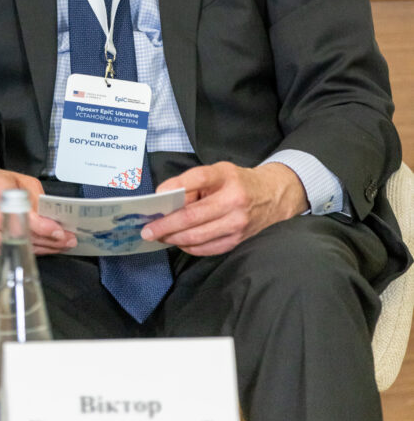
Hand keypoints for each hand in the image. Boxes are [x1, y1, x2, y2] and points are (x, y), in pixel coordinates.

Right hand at [0, 154, 76, 255]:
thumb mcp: (12, 177)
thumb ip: (33, 193)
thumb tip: (50, 213)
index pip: (24, 216)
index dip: (44, 227)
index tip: (60, 231)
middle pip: (23, 236)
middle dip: (50, 240)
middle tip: (69, 240)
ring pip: (17, 247)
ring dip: (41, 248)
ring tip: (59, 245)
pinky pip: (8, 251)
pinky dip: (26, 250)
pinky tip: (40, 248)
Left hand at [141, 161, 308, 255]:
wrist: (272, 196)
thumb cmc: (237, 182)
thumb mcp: (217, 172)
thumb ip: (192, 183)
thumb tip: (165, 198)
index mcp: (226, 177)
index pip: (199, 177)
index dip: (175, 186)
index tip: (156, 197)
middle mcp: (234, 200)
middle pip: (192, 216)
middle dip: (165, 225)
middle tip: (147, 230)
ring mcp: (237, 224)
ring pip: (197, 236)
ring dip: (173, 238)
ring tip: (159, 237)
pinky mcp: (237, 240)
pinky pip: (207, 248)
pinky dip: (188, 247)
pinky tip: (178, 242)